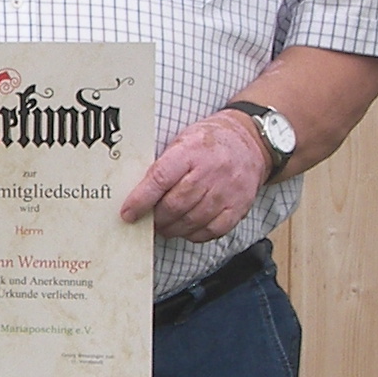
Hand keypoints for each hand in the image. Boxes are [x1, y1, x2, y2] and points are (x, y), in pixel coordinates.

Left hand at [121, 109, 271, 241]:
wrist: (249, 143)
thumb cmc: (209, 143)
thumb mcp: (182, 141)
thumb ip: (163, 166)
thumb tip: (136, 194)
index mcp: (191, 151)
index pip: (161, 178)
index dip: (141, 200)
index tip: (128, 213)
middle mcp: (211, 171)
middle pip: (175, 204)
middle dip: (156, 218)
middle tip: (147, 220)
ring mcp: (227, 191)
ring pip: (192, 221)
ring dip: (172, 228)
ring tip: (164, 226)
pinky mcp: (238, 207)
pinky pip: (212, 231)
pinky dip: (195, 234)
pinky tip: (187, 229)